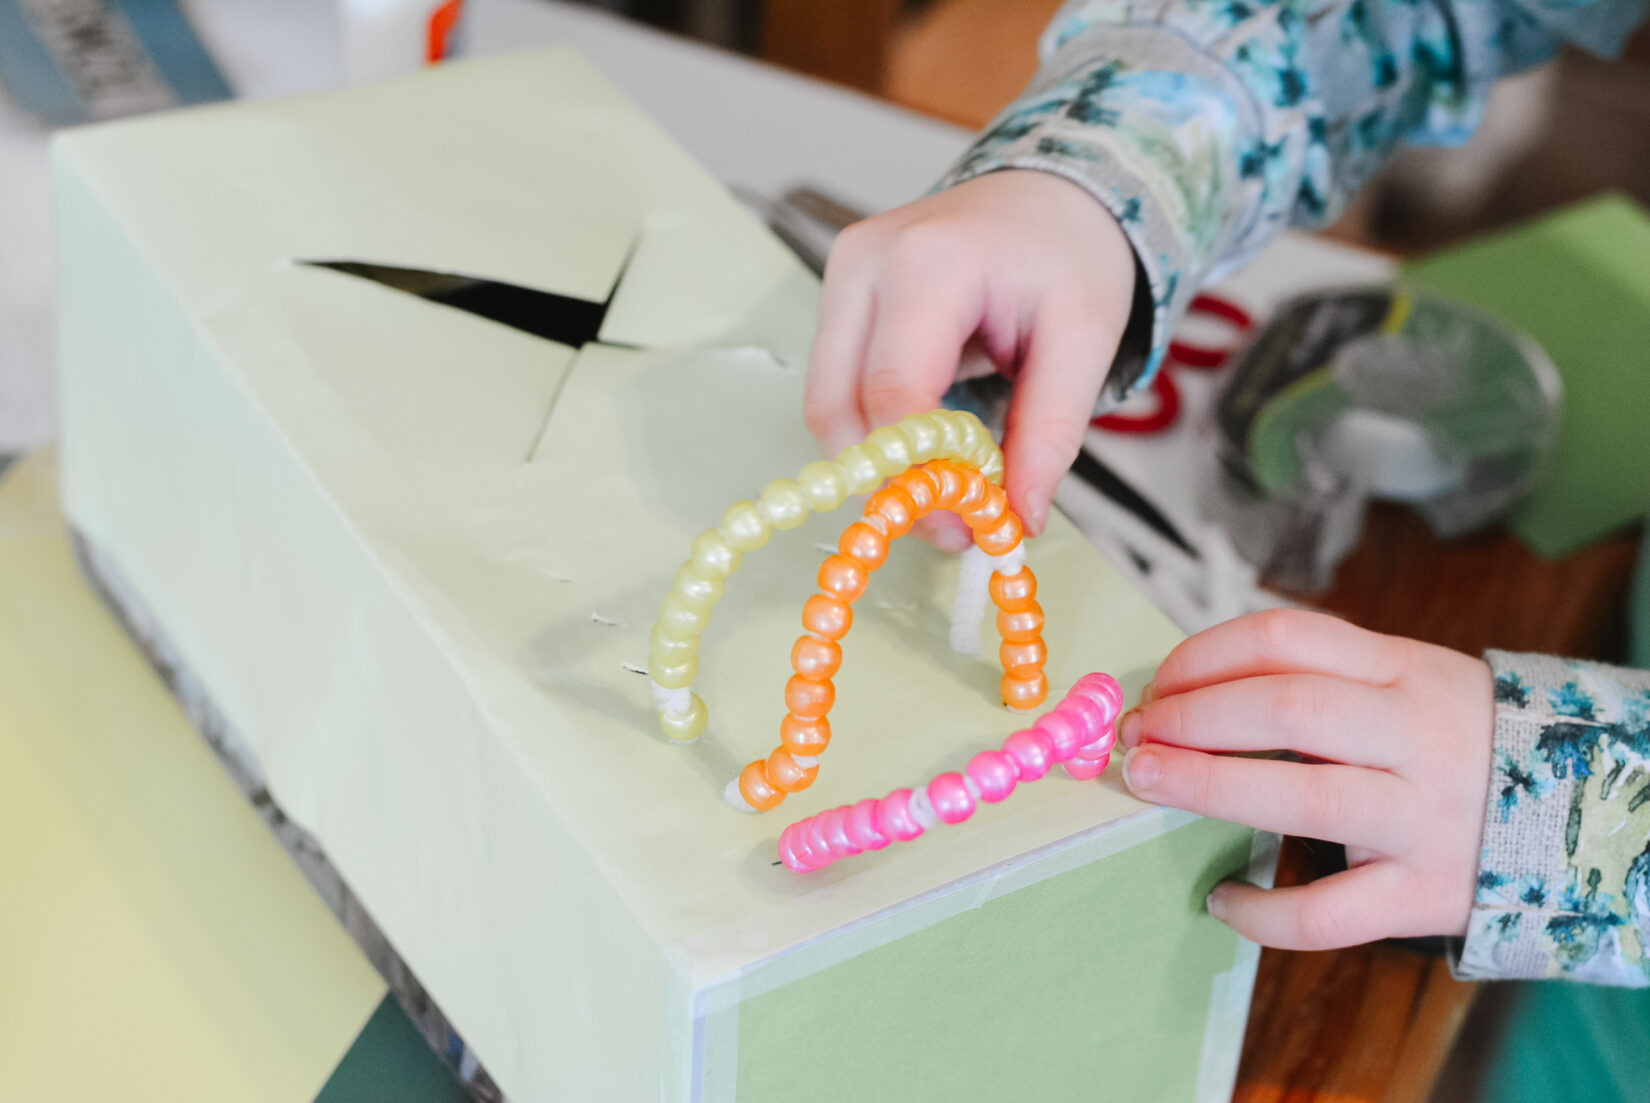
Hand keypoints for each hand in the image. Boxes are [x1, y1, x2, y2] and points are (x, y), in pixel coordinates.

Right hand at [804, 170, 1135, 548]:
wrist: (1049, 193)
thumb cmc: (1068, 254)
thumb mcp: (1086, 339)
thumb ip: (1051, 430)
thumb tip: (1016, 518)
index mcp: (928, 261)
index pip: (894, 392)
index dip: (920, 473)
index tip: (966, 525)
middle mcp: (864, 262)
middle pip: (839, 405)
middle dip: (889, 480)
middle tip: (953, 525)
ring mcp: (841, 275)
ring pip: (827, 404)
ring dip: (879, 463)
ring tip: (947, 489)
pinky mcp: (839, 296)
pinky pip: (837, 387)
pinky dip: (877, 433)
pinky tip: (930, 448)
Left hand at [1118, 609, 1492, 949]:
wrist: (1578, 812)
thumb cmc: (1447, 739)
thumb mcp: (1401, 680)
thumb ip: (1313, 676)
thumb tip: (1182, 689)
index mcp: (1403, 669)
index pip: (1286, 638)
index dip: (1202, 657)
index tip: (1156, 685)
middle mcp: (1417, 736)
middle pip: (1289, 710)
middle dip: (1194, 717)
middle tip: (1138, 735)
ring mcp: (1424, 818)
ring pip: (1304, 799)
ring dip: (1208, 787)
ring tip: (1148, 783)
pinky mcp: (1426, 895)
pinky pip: (1330, 911)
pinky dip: (1262, 911)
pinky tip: (1220, 898)